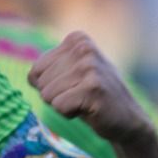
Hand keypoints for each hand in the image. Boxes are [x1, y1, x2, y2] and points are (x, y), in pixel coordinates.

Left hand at [28, 32, 152, 144]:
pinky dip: (70, 114)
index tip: (74, 86)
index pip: (35, 71)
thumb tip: (30, 76)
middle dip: (57, 96)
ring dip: (64, 106)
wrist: (127, 119)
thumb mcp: (72, 72)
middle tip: (81, 96)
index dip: (51, 86)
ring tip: (85, 102)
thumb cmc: (92, 97)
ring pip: (47, 95)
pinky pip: (59, 106)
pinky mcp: (93, 88)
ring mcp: (89, 66)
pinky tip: (89, 109)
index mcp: (76, 39)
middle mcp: (83, 47)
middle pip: (40, 83)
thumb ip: (49, 67)